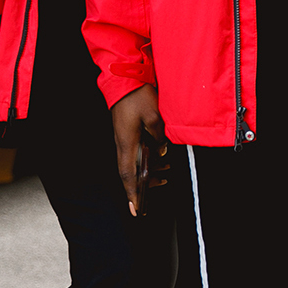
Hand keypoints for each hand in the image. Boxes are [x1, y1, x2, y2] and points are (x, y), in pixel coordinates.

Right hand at [110, 84, 164, 215]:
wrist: (123, 78)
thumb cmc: (136, 95)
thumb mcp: (153, 115)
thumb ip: (158, 134)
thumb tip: (161, 149)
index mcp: (126, 143)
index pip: (128, 174)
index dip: (132, 193)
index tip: (136, 209)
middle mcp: (122, 143)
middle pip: (130, 172)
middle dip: (141, 186)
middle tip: (156, 193)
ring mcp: (123, 137)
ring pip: (134, 162)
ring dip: (147, 171)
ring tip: (165, 175)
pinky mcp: (127, 131)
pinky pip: (136, 151)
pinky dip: (147, 158)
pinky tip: (159, 155)